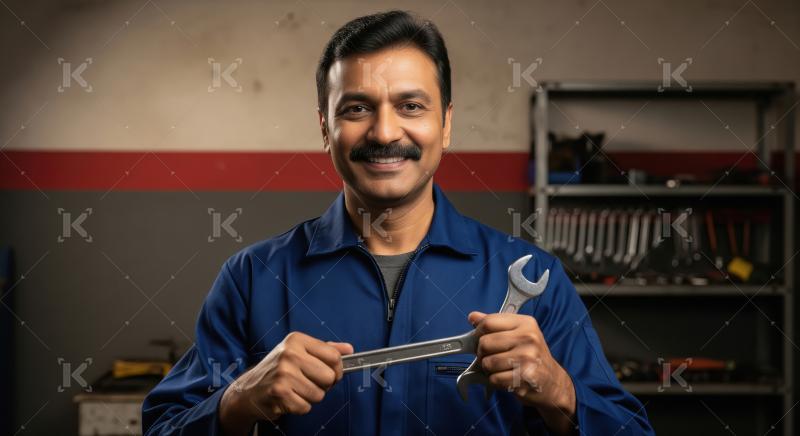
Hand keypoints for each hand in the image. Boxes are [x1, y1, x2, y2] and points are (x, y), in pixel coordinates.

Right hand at [219, 332, 352, 434]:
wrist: (248, 389)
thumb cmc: (278, 370)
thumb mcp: (300, 352)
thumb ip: (326, 349)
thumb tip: (349, 349)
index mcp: (296, 340)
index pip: (334, 356)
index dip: (337, 369)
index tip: (330, 373)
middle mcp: (289, 354)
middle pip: (330, 377)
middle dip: (323, 385)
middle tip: (308, 382)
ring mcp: (284, 373)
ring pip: (319, 394)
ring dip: (310, 397)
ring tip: (296, 390)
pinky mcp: (280, 393)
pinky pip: (306, 407)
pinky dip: (299, 407)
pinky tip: (288, 398)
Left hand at [468, 311, 576, 433]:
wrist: (553, 382)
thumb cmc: (531, 356)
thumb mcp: (518, 333)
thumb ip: (495, 324)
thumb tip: (473, 316)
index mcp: (525, 323)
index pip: (488, 322)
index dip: (478, 332)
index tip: (481, 339)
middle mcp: (528, 338)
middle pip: (484, 343)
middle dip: (482, 353)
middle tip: (491, 356)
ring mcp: (527, 358)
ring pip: (487, 363)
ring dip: (489, 369)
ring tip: (501, 368)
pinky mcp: (525, 377)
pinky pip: (494, 379)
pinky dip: (496, 381)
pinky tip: (507, 378)